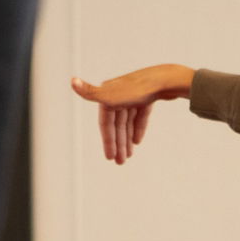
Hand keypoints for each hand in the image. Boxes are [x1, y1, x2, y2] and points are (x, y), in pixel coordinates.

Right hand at [70, 65, 195, 163]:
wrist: (166, 79)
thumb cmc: (138, 89)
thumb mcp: (111, 95)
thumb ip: (90, 92)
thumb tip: (73, 81)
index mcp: (108, 95)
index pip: (105, 123)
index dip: (107, 141)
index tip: (110, 157)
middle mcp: (119, 94)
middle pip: (117, 124)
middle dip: (118, 143)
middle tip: (121, 162)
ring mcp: (134, 94)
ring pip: (128, 121)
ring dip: (127, 138)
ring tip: (129, 155)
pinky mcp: (148, 95)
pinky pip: (140, 114)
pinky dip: (138, 127)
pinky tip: (138, 141)